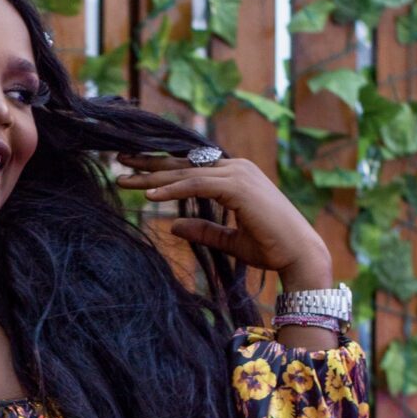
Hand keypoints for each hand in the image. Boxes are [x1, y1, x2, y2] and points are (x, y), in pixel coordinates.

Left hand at [115, 153, 332, 283]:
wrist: (299, 255)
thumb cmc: (270, 248)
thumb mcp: (228, 239)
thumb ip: (202, 230)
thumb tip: (172, 226)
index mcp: (234, 175)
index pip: (189, 168)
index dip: (160, 168)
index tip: (132, 170)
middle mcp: (236, 167)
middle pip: (183, 164)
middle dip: (149, 164)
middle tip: (118, 162)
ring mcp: (238, 173)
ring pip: (185, 172)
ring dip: (153, 177)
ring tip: (124, 180)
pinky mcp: (238, 186)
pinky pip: (196, 184)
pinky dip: (172, 189)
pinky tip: (149, 196)